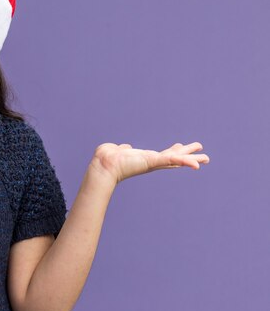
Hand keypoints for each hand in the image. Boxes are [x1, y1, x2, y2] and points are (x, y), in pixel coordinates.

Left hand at [90, 142, 209, 184]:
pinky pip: (171, 160)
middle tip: (204, 157)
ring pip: (176, 160)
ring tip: (206, 158)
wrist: (104, 164)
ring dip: (192, 159)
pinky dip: (184, 162)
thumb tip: (124, 147)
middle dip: (189, 157)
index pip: (162, 155)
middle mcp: (151, 162)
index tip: (181, 146)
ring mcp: (153, 162)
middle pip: (174, 159)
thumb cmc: (107, 158)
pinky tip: (197, 164)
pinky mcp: (152, 161)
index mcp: (144, 158)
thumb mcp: (117, 150)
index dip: (173, 151)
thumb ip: (123, 148)